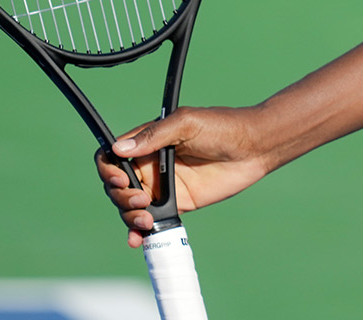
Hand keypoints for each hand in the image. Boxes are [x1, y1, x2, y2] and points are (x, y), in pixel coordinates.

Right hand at [96, 106, 272, 246]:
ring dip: (129, 216)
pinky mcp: (177, 204)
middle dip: (121, 197)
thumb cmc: (221, 126)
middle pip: (117, 185)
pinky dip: (140, 231)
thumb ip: (154, 136)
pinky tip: (138, 239)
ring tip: (146, 220)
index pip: (112, 156)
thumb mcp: (186, 123)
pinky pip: (152, 219)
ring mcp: (162, 186)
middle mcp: (150, 164)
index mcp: (147, 142)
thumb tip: (119, 148)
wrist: (254, 148)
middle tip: (142, 201)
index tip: (122, 180)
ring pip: (129, 206)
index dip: (109, 170)